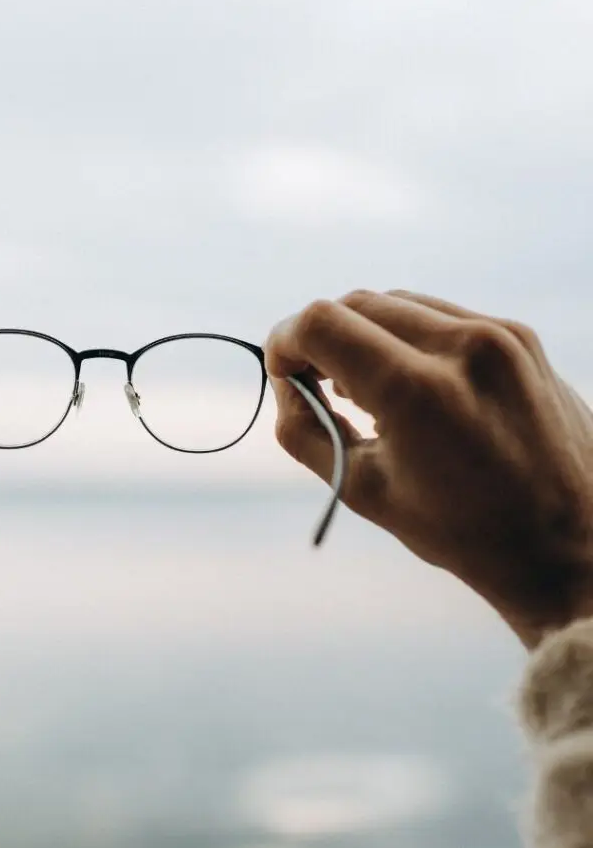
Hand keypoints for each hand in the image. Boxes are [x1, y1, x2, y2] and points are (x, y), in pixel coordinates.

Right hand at [266, 289, 592, 648]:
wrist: (575, 545)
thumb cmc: (465, 533)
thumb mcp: (362, 491)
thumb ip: (304, 430)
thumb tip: (285, 384)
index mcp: (419, 392)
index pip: (321, 322)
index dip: (285, 341)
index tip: (283, 371)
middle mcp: (463, 347)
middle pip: (354, 303)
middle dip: (320, 337)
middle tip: (315, 382)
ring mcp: (500, 335)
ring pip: (394, 302)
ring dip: (362, 333)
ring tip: (362, 386)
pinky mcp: (521, 336)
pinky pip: (438, 314)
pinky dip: (404, 336)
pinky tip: (407, 381)